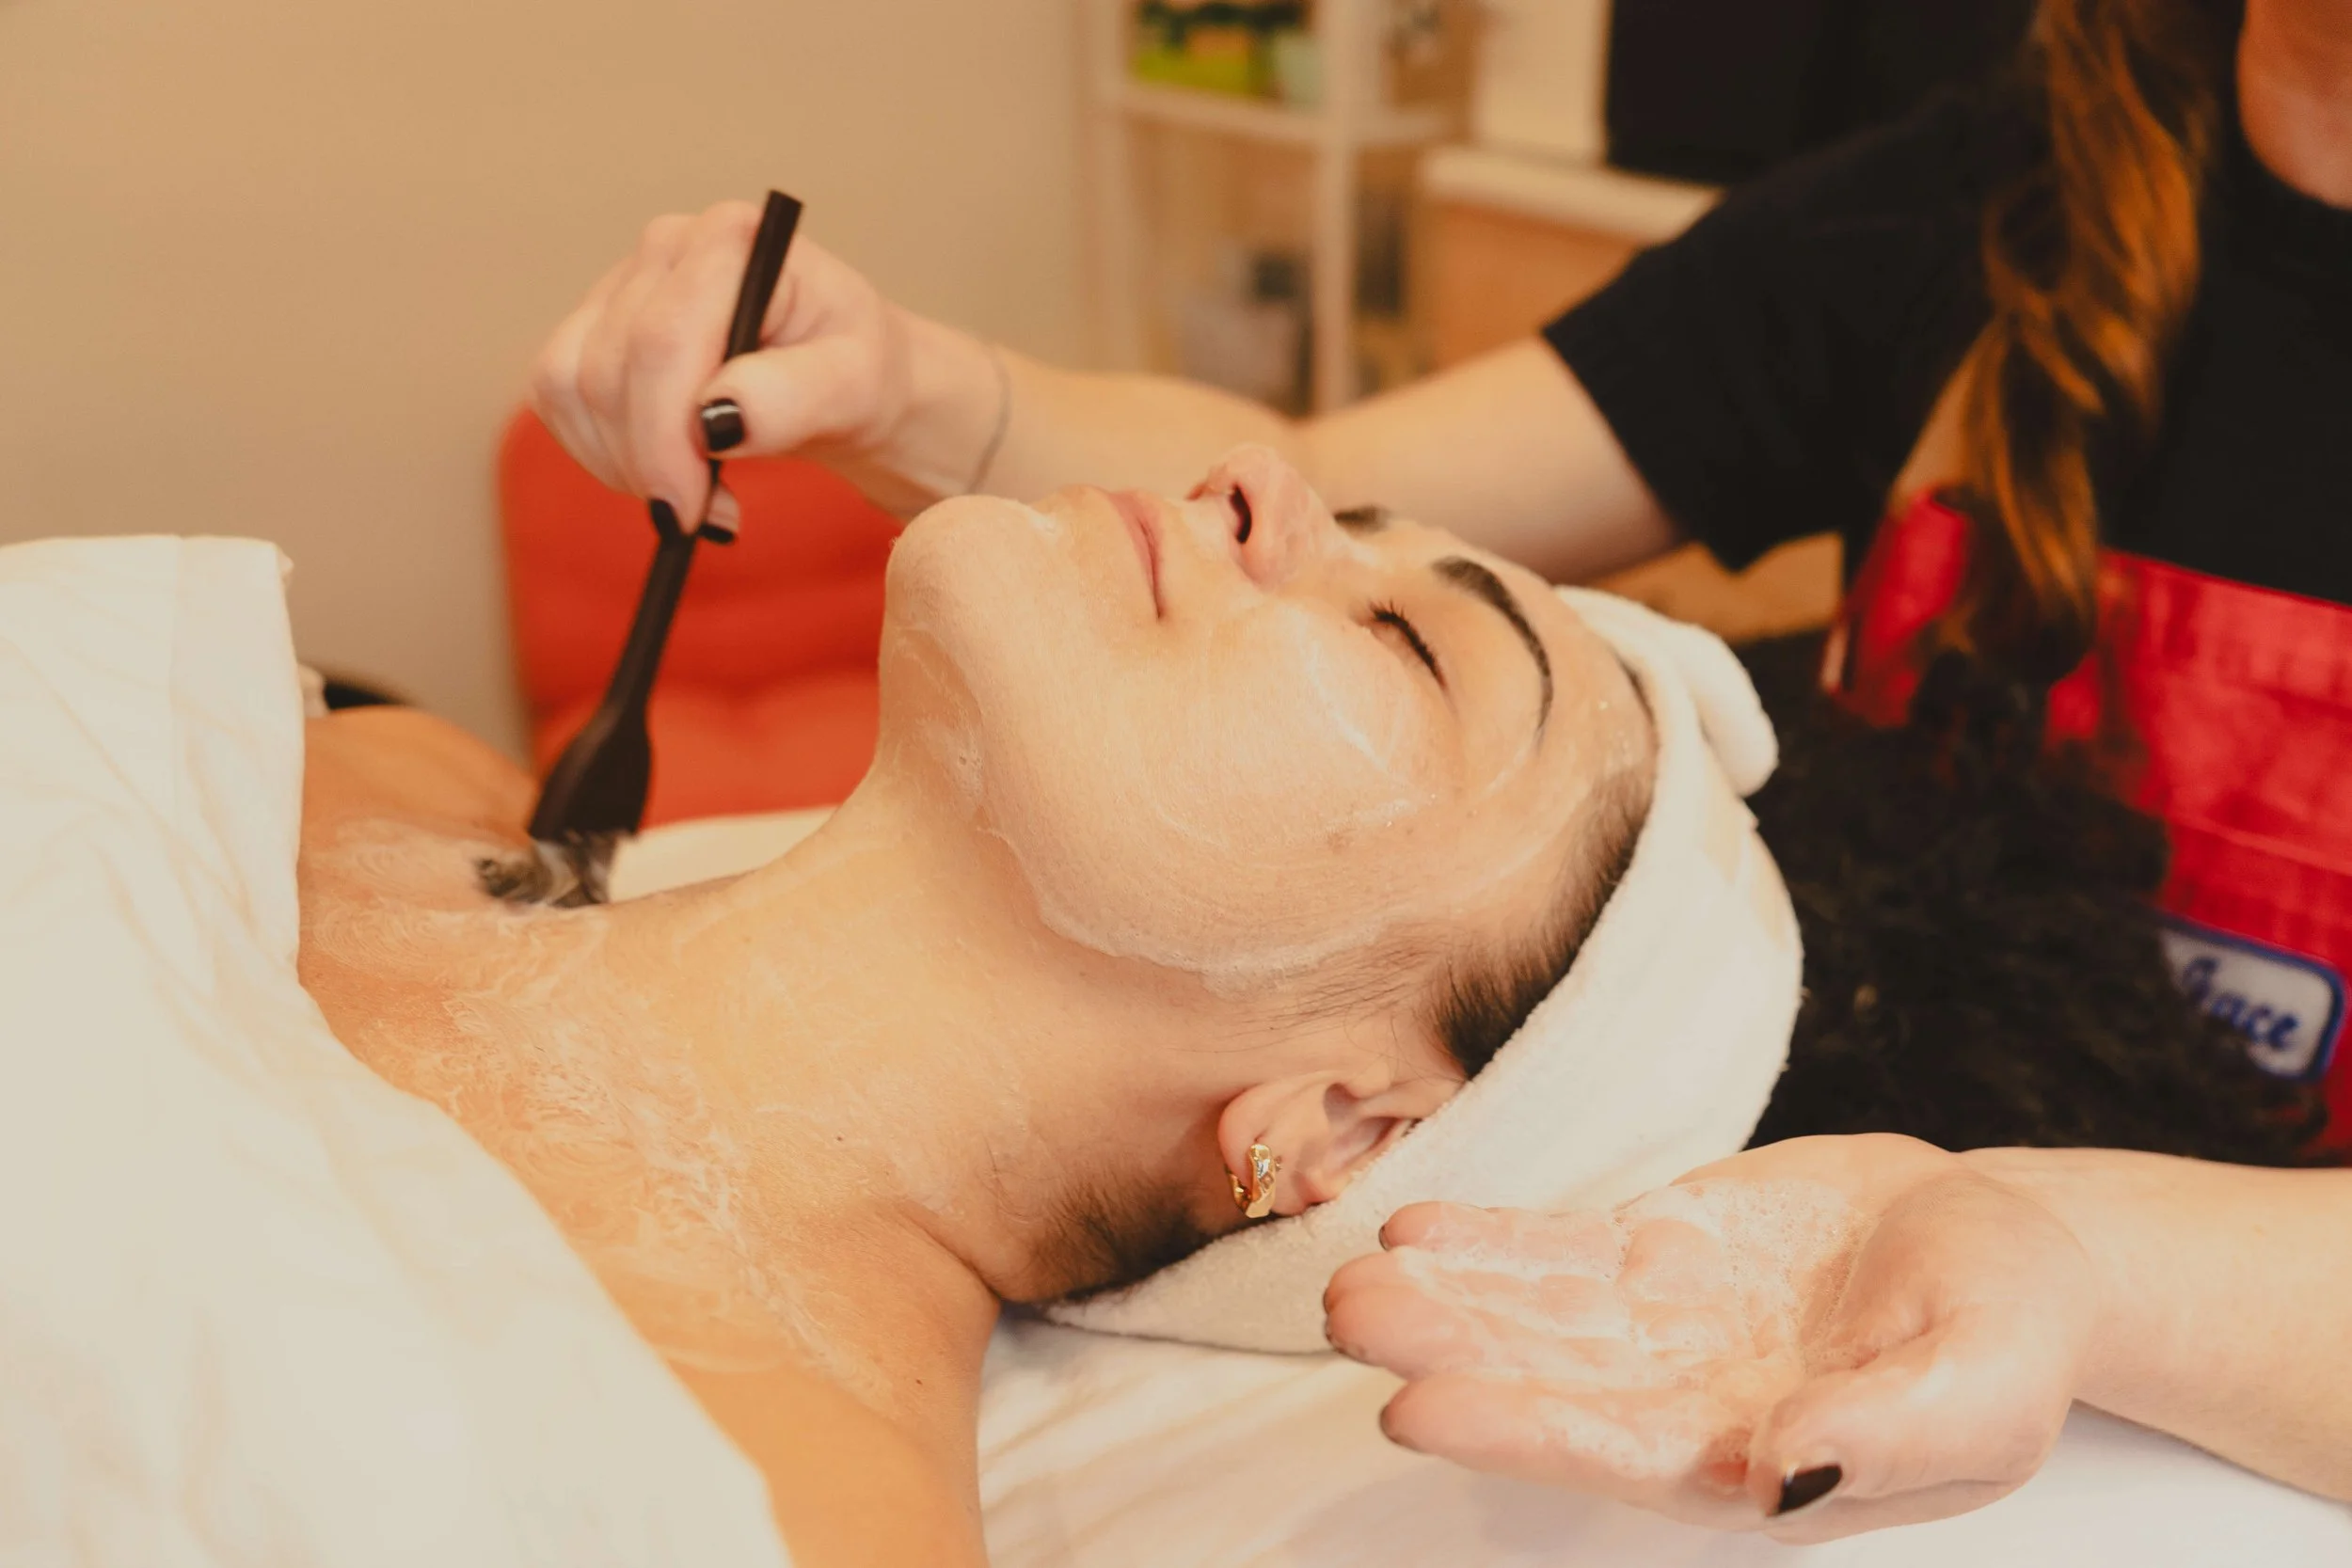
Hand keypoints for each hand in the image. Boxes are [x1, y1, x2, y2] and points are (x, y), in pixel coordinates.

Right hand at [532, 201, 932, 533]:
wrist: (845, 380)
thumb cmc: (858, 374)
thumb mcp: (857, 389)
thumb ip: (795, 397)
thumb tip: (716, 418)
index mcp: (731, 241)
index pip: (662, 340)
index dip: (663, 436)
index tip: (690, 509)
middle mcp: (666, 247)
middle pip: (607, 370)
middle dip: (649, 463)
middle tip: (707, 518)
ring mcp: (621, 284)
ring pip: (567, 386)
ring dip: (622, 465)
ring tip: (698, 499)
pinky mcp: (593, 328)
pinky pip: (556, 399)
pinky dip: (602, 455)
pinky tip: (664, 477)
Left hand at [1323, 1135, 2100, 1541]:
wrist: (2012, 1246)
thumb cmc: (2012, 1329)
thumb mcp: (1986, 1387)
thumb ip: (1888, 1433)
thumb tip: (1784, 1465)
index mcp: (1759, 1459)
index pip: (1614, 1451)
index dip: (1514, 1428)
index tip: (1415, 1407)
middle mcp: (1686, 1400)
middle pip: (1546, 1382)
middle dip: (1447, 1353)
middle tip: (1352, 1319)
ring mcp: (1663, 1325)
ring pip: (1532, 1315)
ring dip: (1444, 1297)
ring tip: (1352, 1277)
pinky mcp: (1659, 1252)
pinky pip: (1556, 1250)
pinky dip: (1488, 1240)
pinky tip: (1418, 1228)